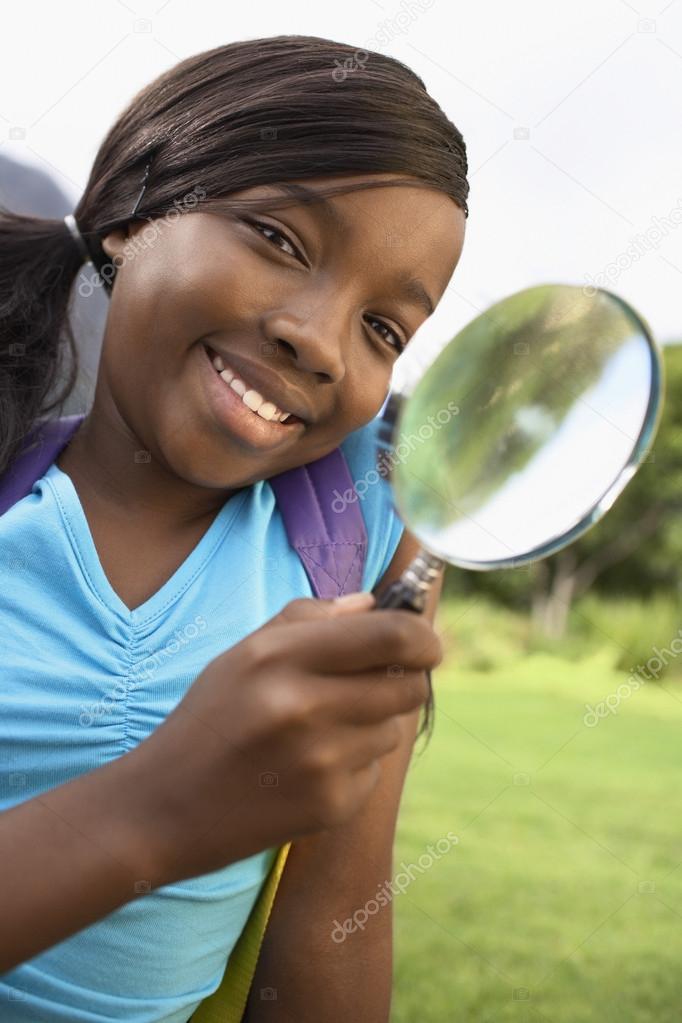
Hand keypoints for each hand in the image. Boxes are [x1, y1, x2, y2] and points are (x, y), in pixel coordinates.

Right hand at [133, 592, 441, 884]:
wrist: (163, 808)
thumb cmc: (209, 718)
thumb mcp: (243, 653)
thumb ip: (308, 618)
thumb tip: (374, 604)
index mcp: (279, 657)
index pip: (389, 635)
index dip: (422, 636)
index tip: (428, 642)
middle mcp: (303, 707)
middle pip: (406, 684)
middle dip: (404, 680)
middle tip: (378, 682)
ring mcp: (320, 762)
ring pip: (393, 729)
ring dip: (373, 723)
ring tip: (320, 730)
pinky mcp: (329, 806)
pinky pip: (374, 770)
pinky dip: (353, 765)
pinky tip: (308, 768)